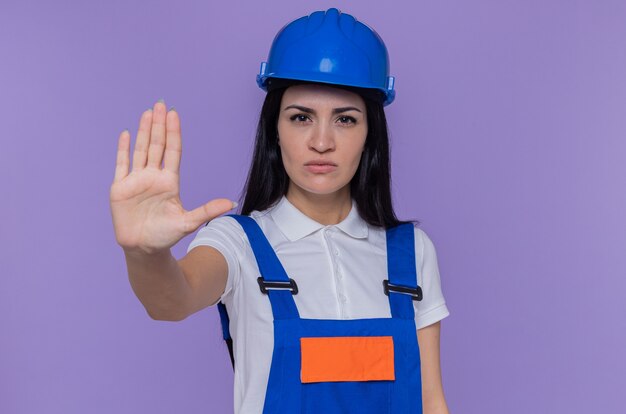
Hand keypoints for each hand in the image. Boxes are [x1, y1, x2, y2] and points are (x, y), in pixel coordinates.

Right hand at [110, 100, 235, 254]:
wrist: (144, 249)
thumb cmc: (166, 235)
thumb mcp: (188, 222)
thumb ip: (207, 210)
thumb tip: (231, 203)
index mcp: (169, 181)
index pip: (172, 151)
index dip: (173, 133)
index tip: (174, 115)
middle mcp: (153, 176)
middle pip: (156, 145)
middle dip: (158, 125)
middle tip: (161, 104)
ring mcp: (136, 180)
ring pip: (140, 150)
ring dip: (143, 131)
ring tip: (147, 113)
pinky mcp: (120, 188)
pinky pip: (121, 164)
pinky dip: (123, 149)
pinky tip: (126, 134)